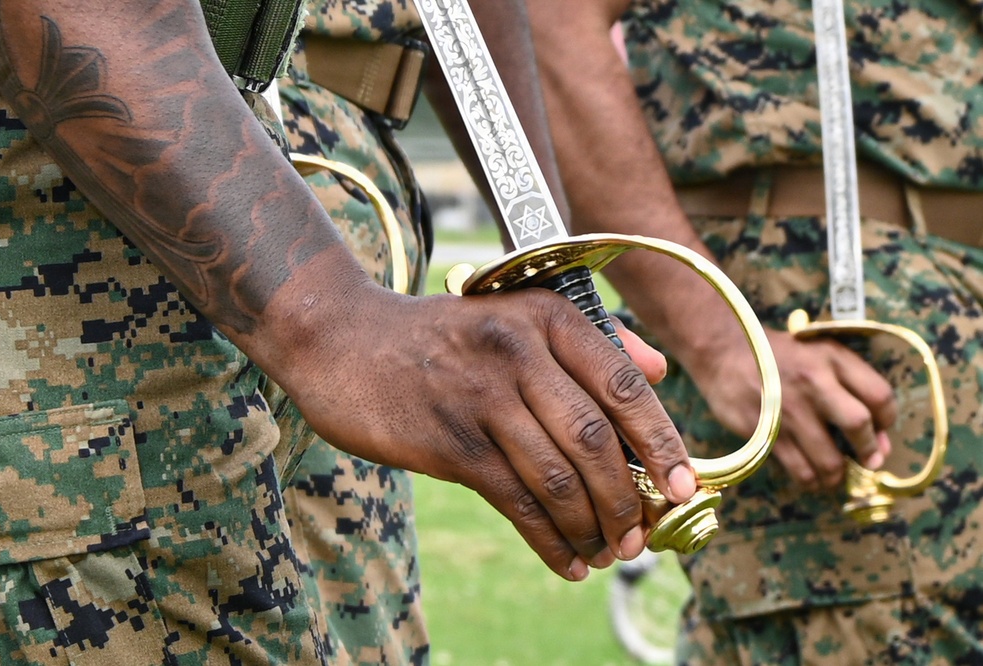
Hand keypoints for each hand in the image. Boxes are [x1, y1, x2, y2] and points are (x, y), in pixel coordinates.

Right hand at [272, 277, 694, 580]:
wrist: (343, 340)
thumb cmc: (441, 336)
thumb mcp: (515, 315)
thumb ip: (593, 337)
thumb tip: (659, 370)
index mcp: (545, 317)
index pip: (624, 385)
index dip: (661, 443)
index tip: (684, 487)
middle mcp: (518, 351)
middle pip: (596, 440)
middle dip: (629, 498)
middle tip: (642, 534)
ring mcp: (481, 398)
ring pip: (558, 478)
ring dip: (592, 526)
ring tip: (608, 552)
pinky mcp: (449, 443)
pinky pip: (516, 502)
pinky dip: (550, 541)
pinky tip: (567, 562)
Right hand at [694, 327, 895, 490]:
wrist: (723, 352)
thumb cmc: (779, 355)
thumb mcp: (819, 354)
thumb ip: (852, 388)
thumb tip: (880, 442)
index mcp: (831, 359)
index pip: (880, 396)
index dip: (888, 422)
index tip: (880, 432)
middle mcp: (813, 382)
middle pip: (859, 425)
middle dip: (869, 451)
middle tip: (866, 460)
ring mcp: (787, 410)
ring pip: (829, 459)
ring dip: (837, 474)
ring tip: (834, 473)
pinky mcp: (764, 432)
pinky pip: (798, 469)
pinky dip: (810, 480)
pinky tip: (810, 475)